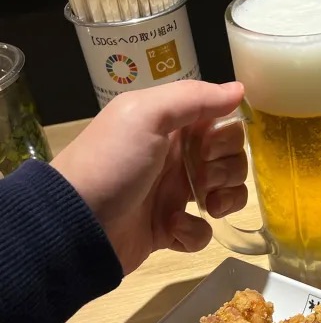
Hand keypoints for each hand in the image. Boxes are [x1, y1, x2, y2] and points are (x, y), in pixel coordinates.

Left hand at [51, 80, 247, 274]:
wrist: (77, 223)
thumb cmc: (113, 163)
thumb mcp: (147, 116)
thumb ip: (194, 98)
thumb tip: (240, 89)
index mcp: (173, 128)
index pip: (222, 123)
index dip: (226, 136)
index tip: (208, 146)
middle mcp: (178, 158)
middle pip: (231, 159)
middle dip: (228, 169)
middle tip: (203, 177)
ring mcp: (175, 195)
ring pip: (226, 195)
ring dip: (225, 199)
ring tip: (206, 206)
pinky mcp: (172, 229)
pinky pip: (203, 231)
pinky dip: (194, 232)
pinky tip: (172, 227)